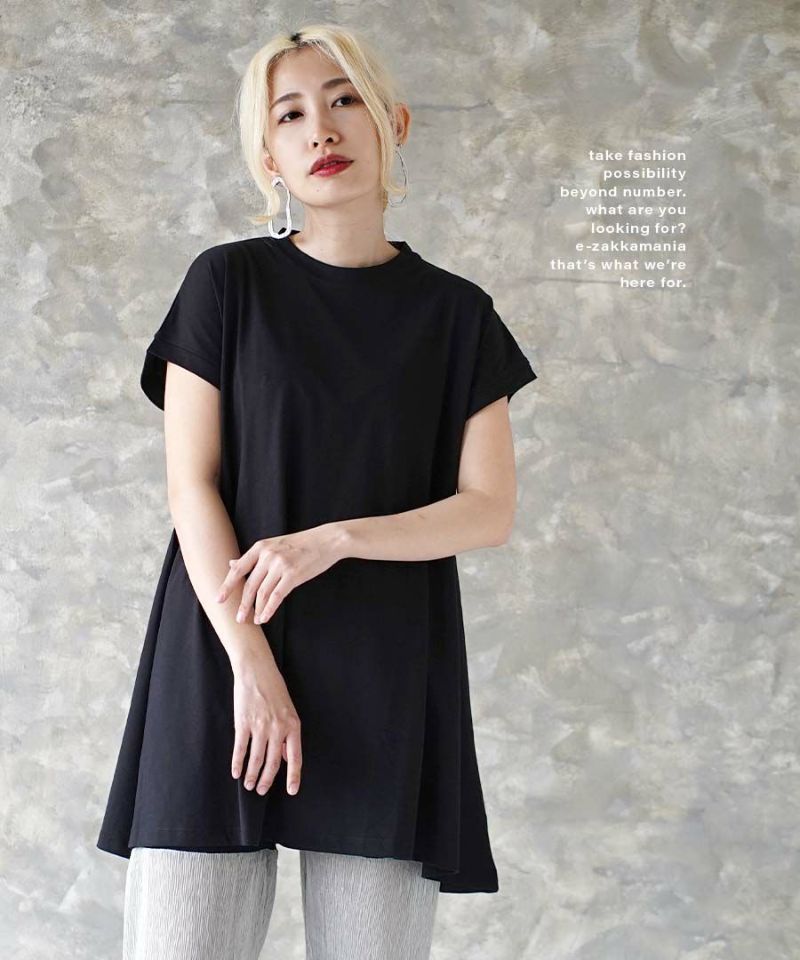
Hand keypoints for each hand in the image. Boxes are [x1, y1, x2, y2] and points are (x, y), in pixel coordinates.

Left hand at [216, 524, 344, 625]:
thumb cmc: (301, 544)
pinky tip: (265, 618)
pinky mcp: (293, 575)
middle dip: (242, 604)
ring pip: (262, 593)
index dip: (227, 585)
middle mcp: (268, 555)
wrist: (326, 541)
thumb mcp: (274, 545)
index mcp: (260, 547)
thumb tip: (231, 564)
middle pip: (249, 584)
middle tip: (238, 618)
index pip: (238, 569)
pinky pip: (276, 596)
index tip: (219, 599)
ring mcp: (280, 565)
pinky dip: (269, 609)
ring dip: (256, 609)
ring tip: (254, 620)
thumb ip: (254, 557)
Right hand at [231, 647, 301, 795]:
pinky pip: (241, 748)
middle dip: (267, 780)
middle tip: (261, 790)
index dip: (293, 776)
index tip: (292, 791)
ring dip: (251, 774)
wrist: (257, 670)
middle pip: (273, 762)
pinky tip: (235, 772)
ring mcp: (260, 726)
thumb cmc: (274, 689)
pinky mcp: (243, 723)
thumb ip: (288, 734)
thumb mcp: (289, 710)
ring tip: (248, 784)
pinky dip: (238, 762)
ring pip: (257, 758)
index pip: (295, 757)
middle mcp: (278, 728)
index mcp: (293, 725)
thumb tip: (286, 757)